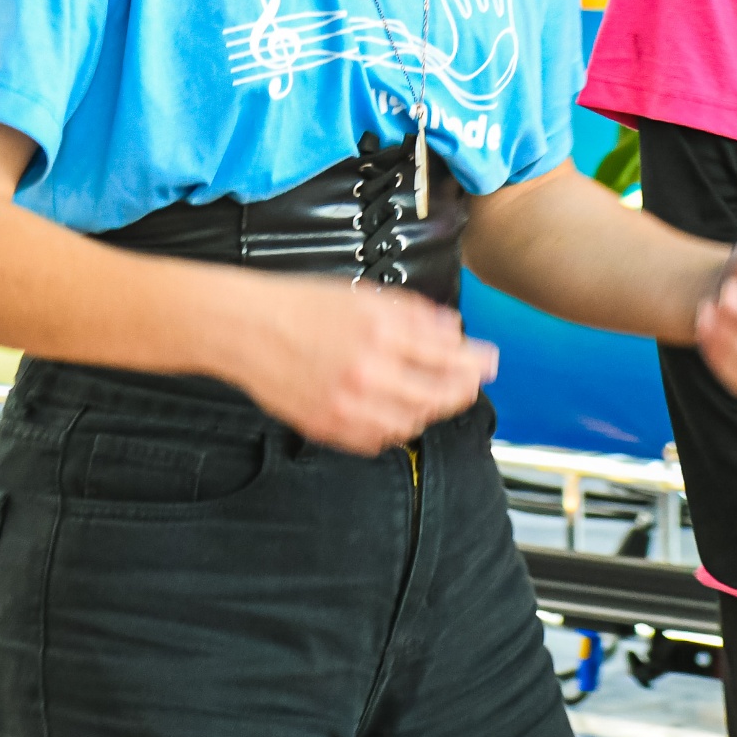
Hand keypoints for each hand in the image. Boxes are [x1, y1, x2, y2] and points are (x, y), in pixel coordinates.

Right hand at [224, 276, 497, 454]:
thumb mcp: (363, 296)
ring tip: (431, 393)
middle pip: (438, 396)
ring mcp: (349, 406)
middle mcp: (369, 373)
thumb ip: (413, 315)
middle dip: (461, 388)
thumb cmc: (299, 305)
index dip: (476, 361)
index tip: (489, 361)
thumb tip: (452, 330)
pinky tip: (395, 410)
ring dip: (429, 408)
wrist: (246, 329)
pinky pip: (379, 440)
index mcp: (381, 334)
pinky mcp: (330, 427)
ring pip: (412, 422)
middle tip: (469, 381)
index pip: (449, 358)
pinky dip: (395, 427)